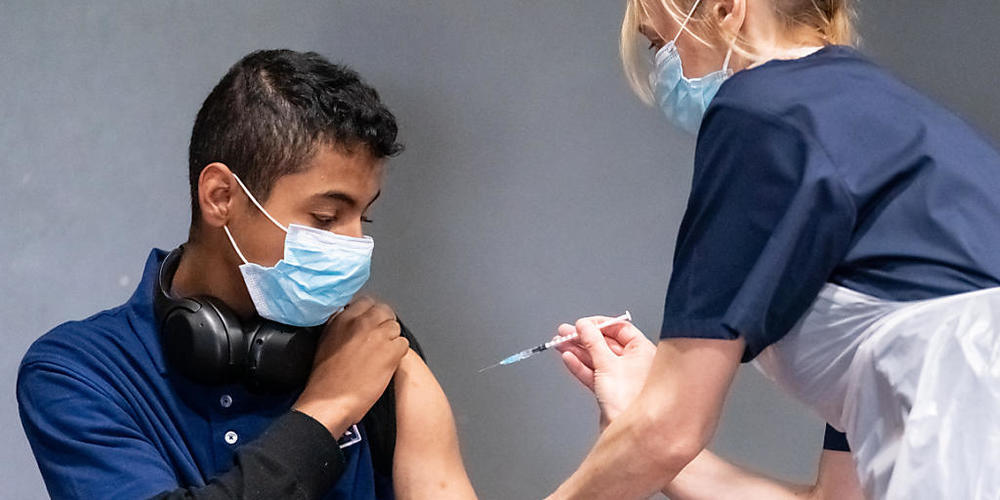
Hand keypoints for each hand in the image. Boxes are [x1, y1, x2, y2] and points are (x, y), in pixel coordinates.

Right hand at [293, 296, 409, 436]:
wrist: (328, 403)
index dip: (371, 314)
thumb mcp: (325, 342)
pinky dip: (398, 355)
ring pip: (395, 328)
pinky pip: (403, 345)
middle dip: (384, 324)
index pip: (366, 302)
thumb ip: (339, 325)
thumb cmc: (324, 380)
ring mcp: (377, 336)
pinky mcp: (391, 352)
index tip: (371, 325)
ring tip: (381, 356)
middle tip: (379, 340)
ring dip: (391, 340)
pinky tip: (387, 365)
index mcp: (342, 319)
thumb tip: (348, 317)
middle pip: (384, 311)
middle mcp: (361, 323)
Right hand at [555, 316, 655, 429]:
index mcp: (643, 350)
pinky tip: (568, 358)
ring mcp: (623, 377)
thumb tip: (583, 325)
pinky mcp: (611, 391)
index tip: (582, 324)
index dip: (599, 324)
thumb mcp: (606, 363)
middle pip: (606, 343)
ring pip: (597, 358)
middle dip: (584, 338)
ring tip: (560, 343)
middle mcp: (635, 362)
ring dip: (578, 350)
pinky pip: (595, 373)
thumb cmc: (630, 401)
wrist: (631, 434)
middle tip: (566, 332)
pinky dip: (581, 366)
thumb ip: (592, 341)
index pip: (620, 328)